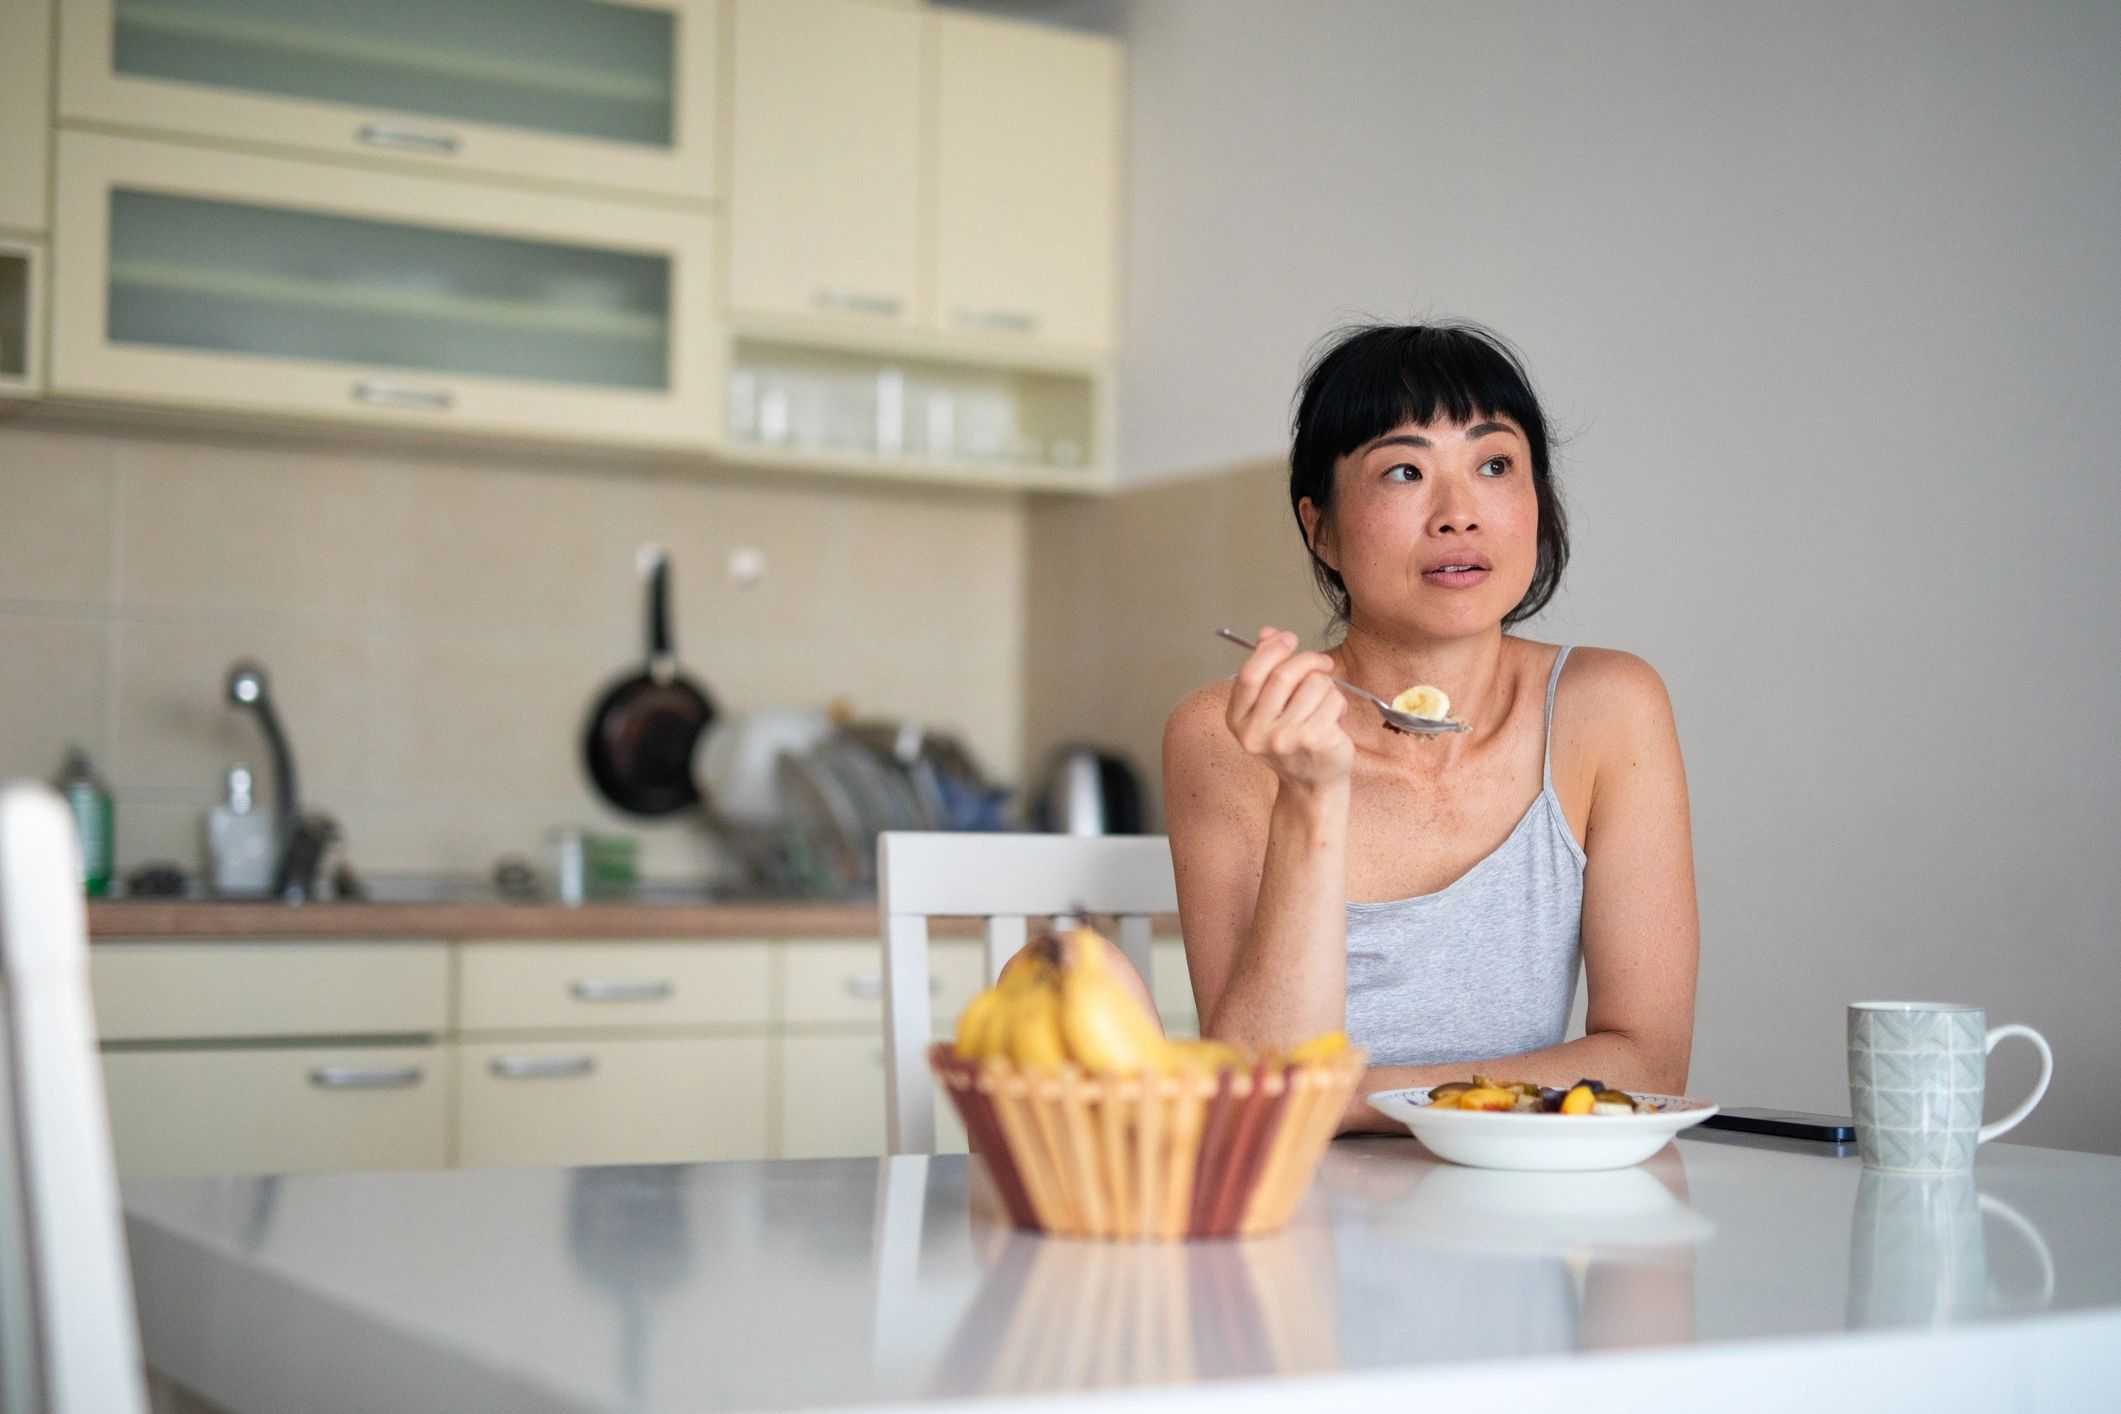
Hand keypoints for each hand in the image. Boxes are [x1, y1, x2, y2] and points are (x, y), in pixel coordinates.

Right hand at [1225, 626, 1352, 794]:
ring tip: (1323, 706)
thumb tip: (1267, 632)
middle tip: (1322, 663)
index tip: (1289, 639)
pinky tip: (1333, 721)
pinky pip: (1333, 699)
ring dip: (1326, 687)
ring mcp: (1285, 739)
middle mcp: (1256, 733)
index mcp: (1237, 721)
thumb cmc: (1293, 741)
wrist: (1311, 786)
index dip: (1271, 650)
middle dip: (1307, 660)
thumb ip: (1266, 668)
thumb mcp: (1271, 707)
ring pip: (1314, 684)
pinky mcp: (1314, 740)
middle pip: (1283, 674)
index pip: (1249, 674)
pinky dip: (1338, 704)